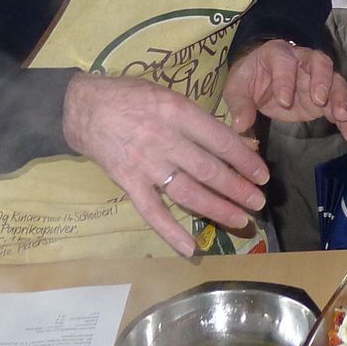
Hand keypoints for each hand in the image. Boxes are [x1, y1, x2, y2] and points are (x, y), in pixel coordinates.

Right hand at [62, 72, 272, 255]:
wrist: (84, 106)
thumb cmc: (133, 97)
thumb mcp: (171, 97)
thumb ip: (203, 121)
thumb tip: (240, 142)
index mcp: (178, 113)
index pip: (221, 140)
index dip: (245, 160)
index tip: (262, 175)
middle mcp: (165, 139)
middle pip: (208, 170)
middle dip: (238, 189)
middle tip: (258, 202)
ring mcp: (146, 164)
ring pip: (187, 192)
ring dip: (217, 209)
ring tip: (240, 220)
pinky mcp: (128, 182)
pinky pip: (152, 211)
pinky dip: (170, 231)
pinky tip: (189, 248)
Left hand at [224, 41, 346, 142]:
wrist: (261, 80)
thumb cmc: (249, 79)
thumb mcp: (237, 89)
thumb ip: (240, 105)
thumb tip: (241, 126)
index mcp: (278, 54)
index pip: (285, 62)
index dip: (286, 80)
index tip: (284, 101)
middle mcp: (303, 61)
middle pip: (320, 63)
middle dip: (322, 81)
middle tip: (319, 100)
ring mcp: (318, 78)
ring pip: (336, 81)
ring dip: (340, 98)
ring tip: (341, 116)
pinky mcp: (326, 98)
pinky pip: (340, 106)